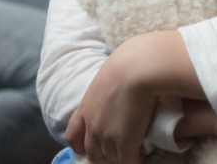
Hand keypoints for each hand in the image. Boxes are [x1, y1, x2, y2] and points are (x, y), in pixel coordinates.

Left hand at [66, 43, 157, 163]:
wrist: (137, 69)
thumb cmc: (128, 62)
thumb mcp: (110, 74)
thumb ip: (110, 86)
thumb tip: (122, 82)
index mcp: (86, 107)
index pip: (73, 135)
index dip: (80, 144)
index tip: (90, 145)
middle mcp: (92, 125)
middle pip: (91, 153)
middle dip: (104, 156)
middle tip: (120, 149)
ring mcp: (106, 136)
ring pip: (109, 160)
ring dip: (120, 158)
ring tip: (134, 149)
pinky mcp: (124, 145)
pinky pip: (127, 162)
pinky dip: (135, 159)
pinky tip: (144, 152)